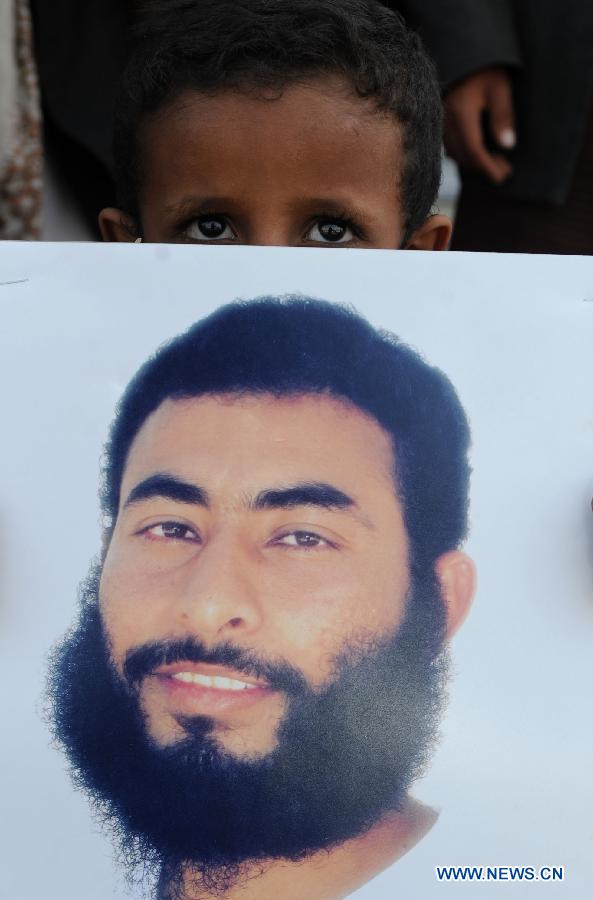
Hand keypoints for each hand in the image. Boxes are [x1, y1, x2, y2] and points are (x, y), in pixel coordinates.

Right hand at [444, 67, 515, 182]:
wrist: (460, 46)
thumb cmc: (485, 66)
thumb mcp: (499, 87)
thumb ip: (503, 116)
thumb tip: (508, 145)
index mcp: (461, 112)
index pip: (474, 150)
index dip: (488, 167)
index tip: (503, 176)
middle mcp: (446, 120)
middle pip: (462, 155)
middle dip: (483, 167)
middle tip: (504, 168)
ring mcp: (439, 120)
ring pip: (453, 152)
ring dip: (473, 161)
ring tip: (493, 160)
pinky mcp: (437, 118)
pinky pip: (448, 144)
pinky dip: (463, 152)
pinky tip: (477, 149)